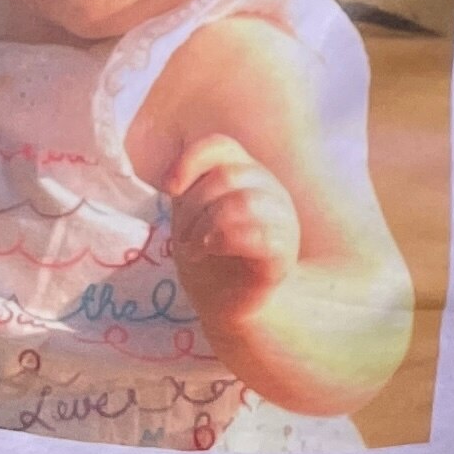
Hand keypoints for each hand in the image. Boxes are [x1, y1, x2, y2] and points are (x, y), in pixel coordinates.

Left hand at [162, 132, 301, 323]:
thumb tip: (172, 176)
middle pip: (226, 175)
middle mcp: (269, 190)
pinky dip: (224, 239)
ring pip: (242, 201)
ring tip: (194, 249)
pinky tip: (211, 250)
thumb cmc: (210, 259)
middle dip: (193, 206)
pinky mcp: (283, 254)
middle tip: (183, 238)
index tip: (170, 188)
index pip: (222, 146)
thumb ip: (188, 189)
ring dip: (206, 225)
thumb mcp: (191, 217)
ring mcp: (282, 220)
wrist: (229, 308)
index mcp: (246, 174)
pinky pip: (258, 234)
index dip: (191, 160)